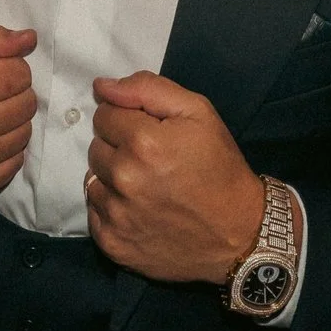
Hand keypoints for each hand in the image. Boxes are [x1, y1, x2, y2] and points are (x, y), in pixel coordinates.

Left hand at [85, 72, 264, 283]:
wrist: (238, 234)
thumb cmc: (220, 167)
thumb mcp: (198, 113)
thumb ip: (147, 89)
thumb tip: (101, 86)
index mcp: (142, 142)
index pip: (104, 114)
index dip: (127, 119)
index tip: (150, 132)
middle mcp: (123, 178)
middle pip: (95, 146)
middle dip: (118, 147)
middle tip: (152, 160)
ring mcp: (116, 215)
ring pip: (92, 180)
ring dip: (112, 178)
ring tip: (145, 185)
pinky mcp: (113, 243)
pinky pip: (94, 213)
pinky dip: (111, 208)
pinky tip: (138, 209)